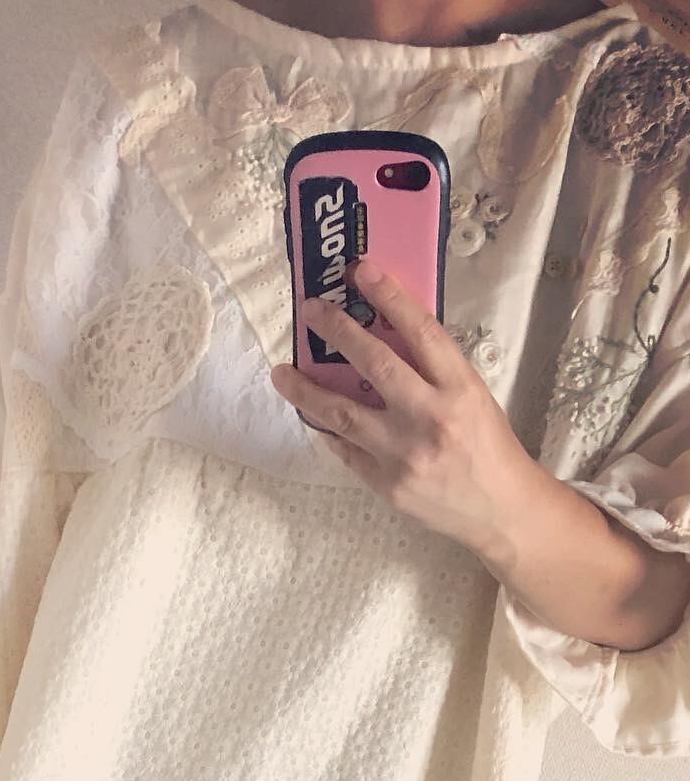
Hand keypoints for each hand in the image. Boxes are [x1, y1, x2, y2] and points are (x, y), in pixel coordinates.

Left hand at [270, 259, 550, 563]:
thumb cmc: (487, 446)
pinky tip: (310, 413)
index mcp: (460, 388)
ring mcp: (403, 454)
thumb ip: (432, 371)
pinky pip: (344, 449)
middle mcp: (430, 417)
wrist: (499, 509)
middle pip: (373, 364)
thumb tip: (382, 337)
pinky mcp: (385, 484)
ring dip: (305, 390)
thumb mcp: (472, 396)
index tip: (360, 270)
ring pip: (341, 413)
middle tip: (310, 311)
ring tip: (281, 373)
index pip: (420, 331)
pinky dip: (326, 428)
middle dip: (337, 332)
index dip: (388, 296)